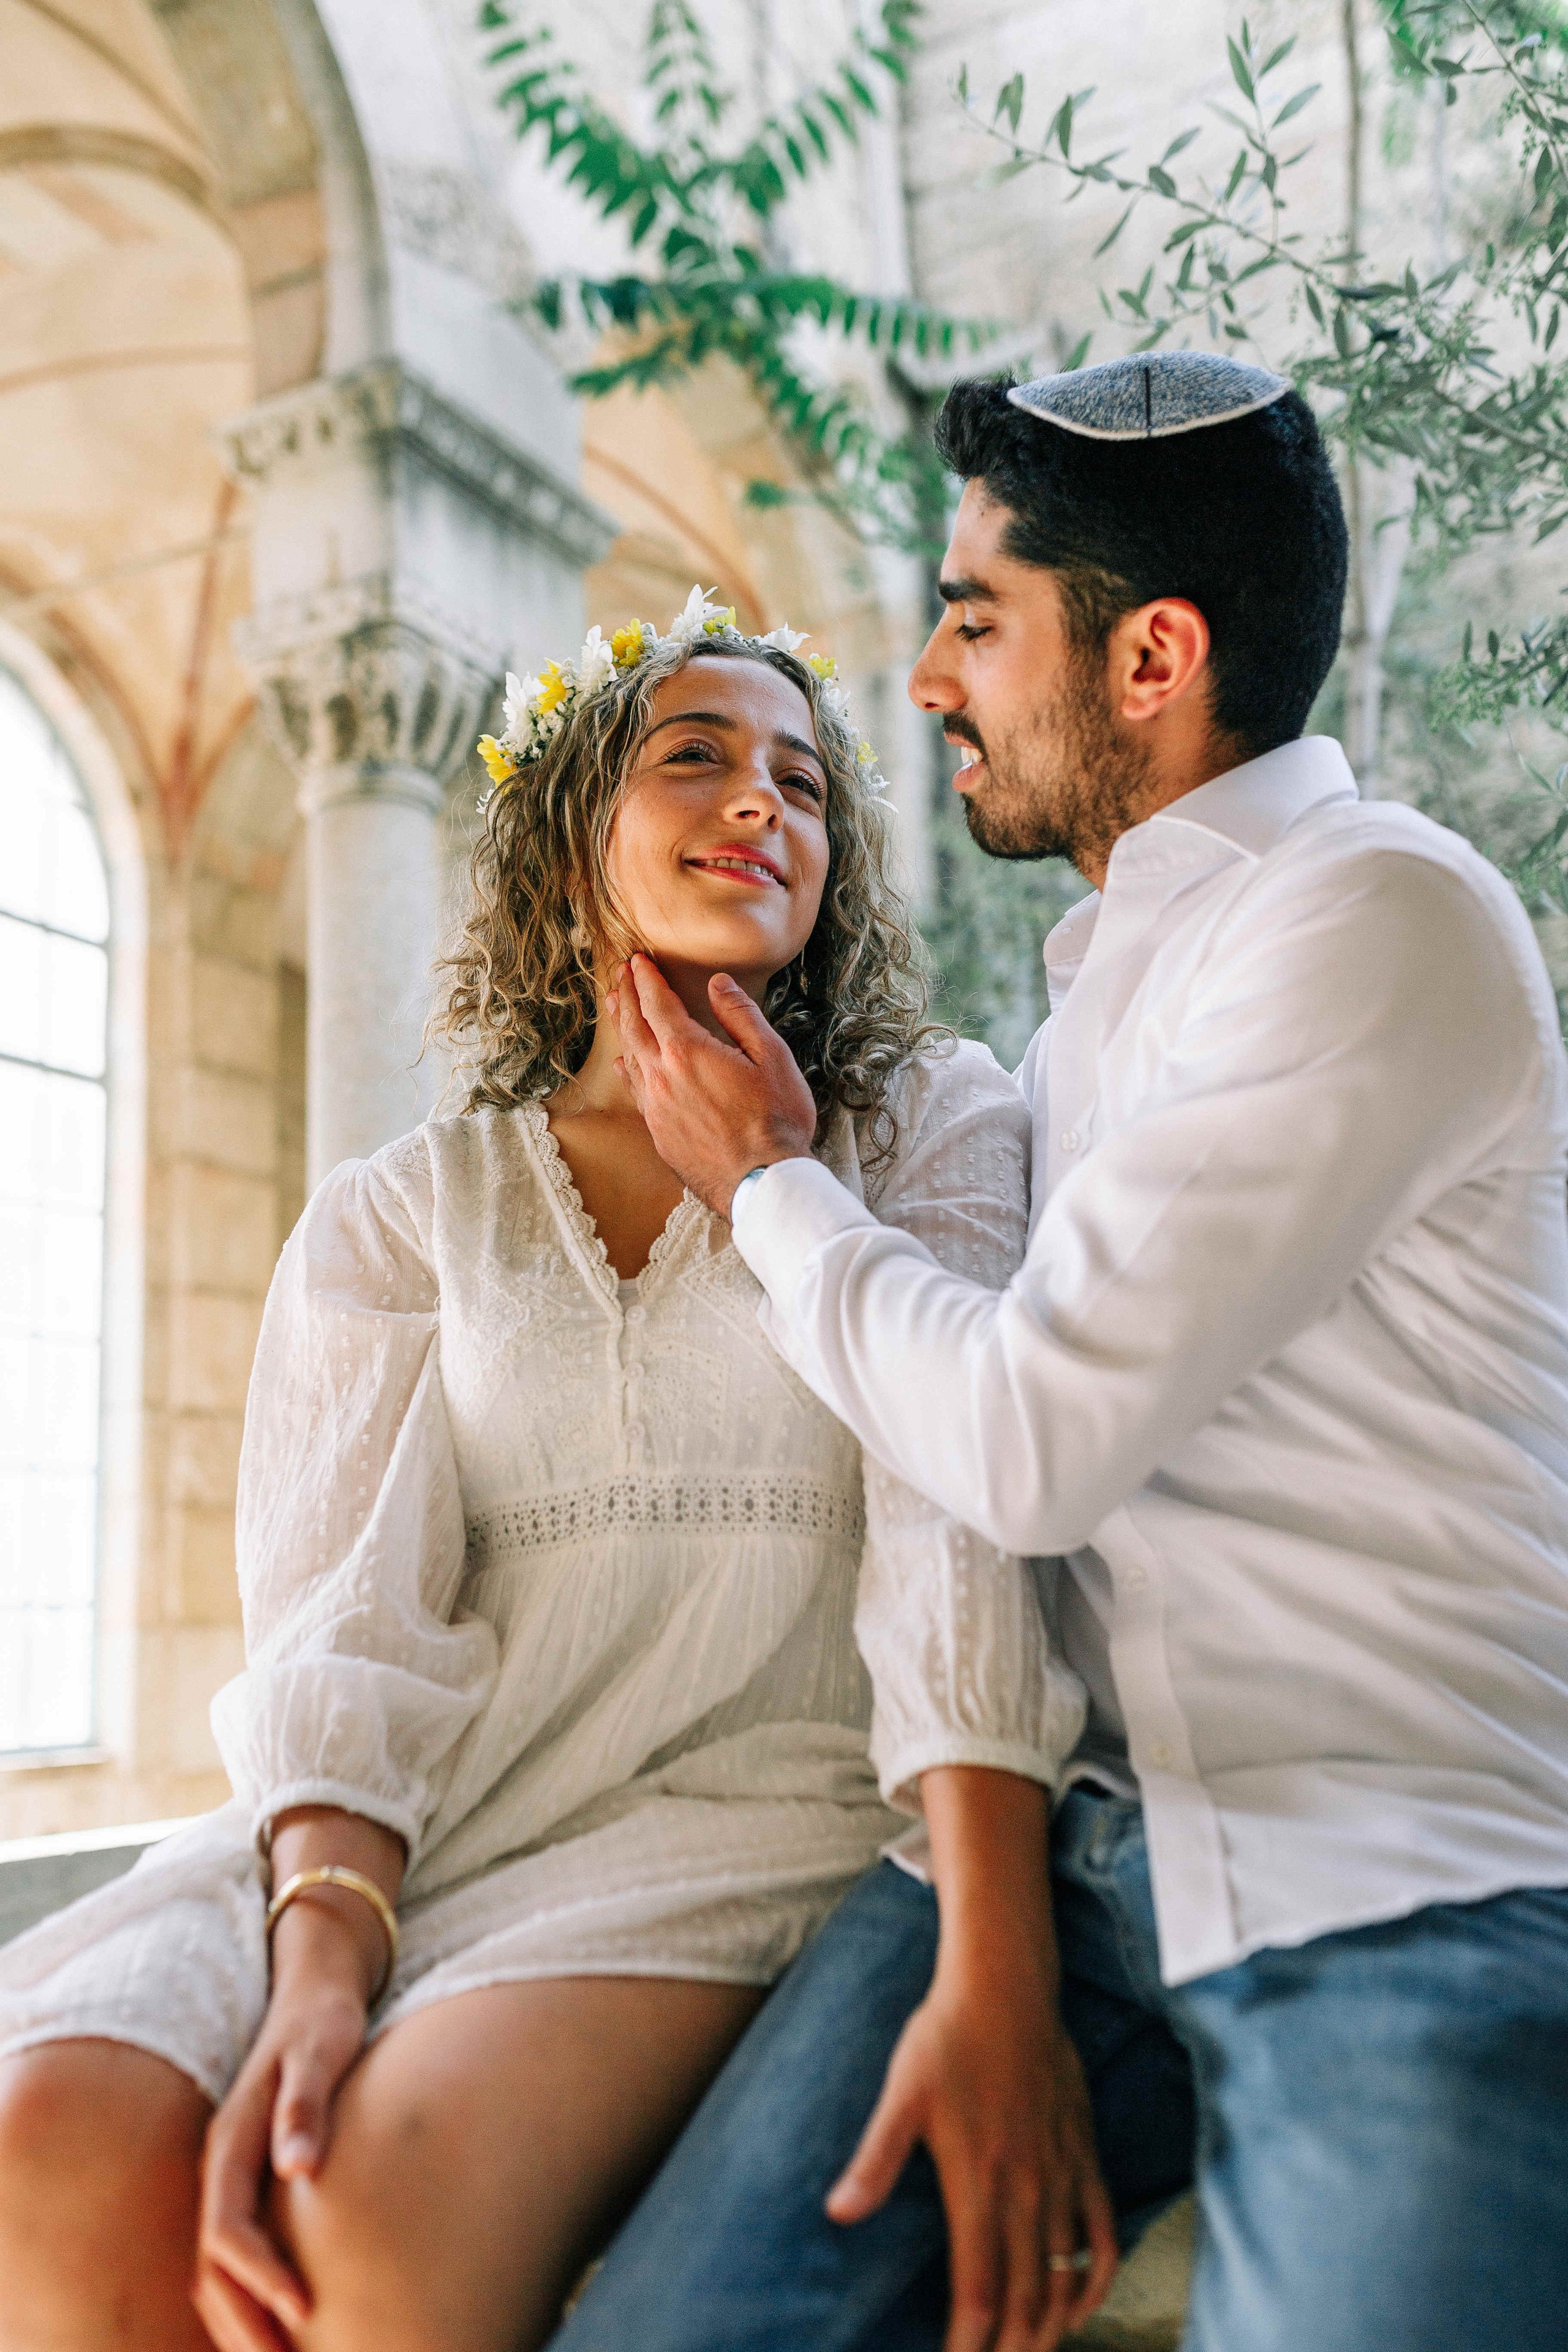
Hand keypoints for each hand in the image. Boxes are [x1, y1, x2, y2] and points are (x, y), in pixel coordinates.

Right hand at [193, 1911, 368, 2351]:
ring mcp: (230, 2175)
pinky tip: (280, 2319)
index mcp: (232, 2141)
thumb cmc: (324, 2021)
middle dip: (244, 2322)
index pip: (228, 2230)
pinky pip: (233, 2251)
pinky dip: (247, 2293)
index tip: (304, 2312)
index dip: (261, 2277)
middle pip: (213, 2265)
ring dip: (242, 2317)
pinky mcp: (248, 2179)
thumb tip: (298, 2167)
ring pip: (217, 2267)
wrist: (313, 1990)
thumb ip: (306, 2104)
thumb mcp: (323, 2050)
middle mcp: (221, 2166)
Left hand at [608, 954, 815, 1215]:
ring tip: (615, 1006)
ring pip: (630, 1057)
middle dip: (627, 996)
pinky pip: (635, 1091)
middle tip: (620, 974)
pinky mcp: (658, 1133)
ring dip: (622, 1027)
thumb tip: (718, 983)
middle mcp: (662, 1077)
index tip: (638, 961)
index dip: (646, 979)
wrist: (763, 1183)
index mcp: (688, 1052)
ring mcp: (656, 1107)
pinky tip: (626, 1063)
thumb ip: (741, 1015)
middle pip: (634, 1027)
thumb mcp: (772, 1057)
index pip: (657, 1004)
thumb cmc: (776, 1120)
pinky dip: (628, 1068)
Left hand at [828, 1954, 1116, 2351]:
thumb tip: (839, 2211)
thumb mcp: (900, 2096)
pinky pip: (1102, 2231)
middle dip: (1012, 2349)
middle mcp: (1025, 2189)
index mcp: (978, 2183)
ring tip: (1032, 2351)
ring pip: (1066, 2275)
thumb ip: (875, 2160)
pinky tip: (1084, 2302)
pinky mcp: (1083, 2153)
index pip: (978, 2291)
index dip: (969, 2343)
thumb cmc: (946, 2038)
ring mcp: (1061, 2173)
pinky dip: (1097, 2276)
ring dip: (1052, 2325)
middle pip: (1027, 2298)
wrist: (1005, 1987)